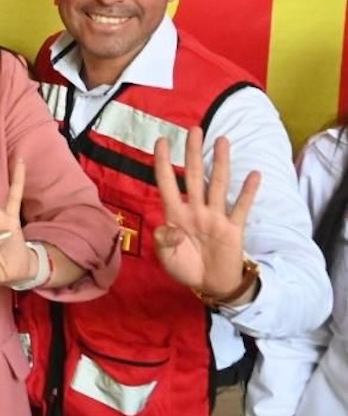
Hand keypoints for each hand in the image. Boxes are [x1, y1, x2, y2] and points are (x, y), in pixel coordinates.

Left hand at [152, 129, 260, 298]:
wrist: (210, 286)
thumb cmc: (185, 268)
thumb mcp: (167, 257)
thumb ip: (164, 241)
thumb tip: (166, 227)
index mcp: (175, 214)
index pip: (167, 183)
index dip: (163, 163)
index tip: (161, 140)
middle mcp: (195, 210)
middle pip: (194, 176)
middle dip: (193, 152)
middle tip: (195, 129)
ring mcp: (215, 217)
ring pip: (217, 184)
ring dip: (220, 163)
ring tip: (222, 140)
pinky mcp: (233, 228)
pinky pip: (241, 207)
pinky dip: (247, 192)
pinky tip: (254, 174)